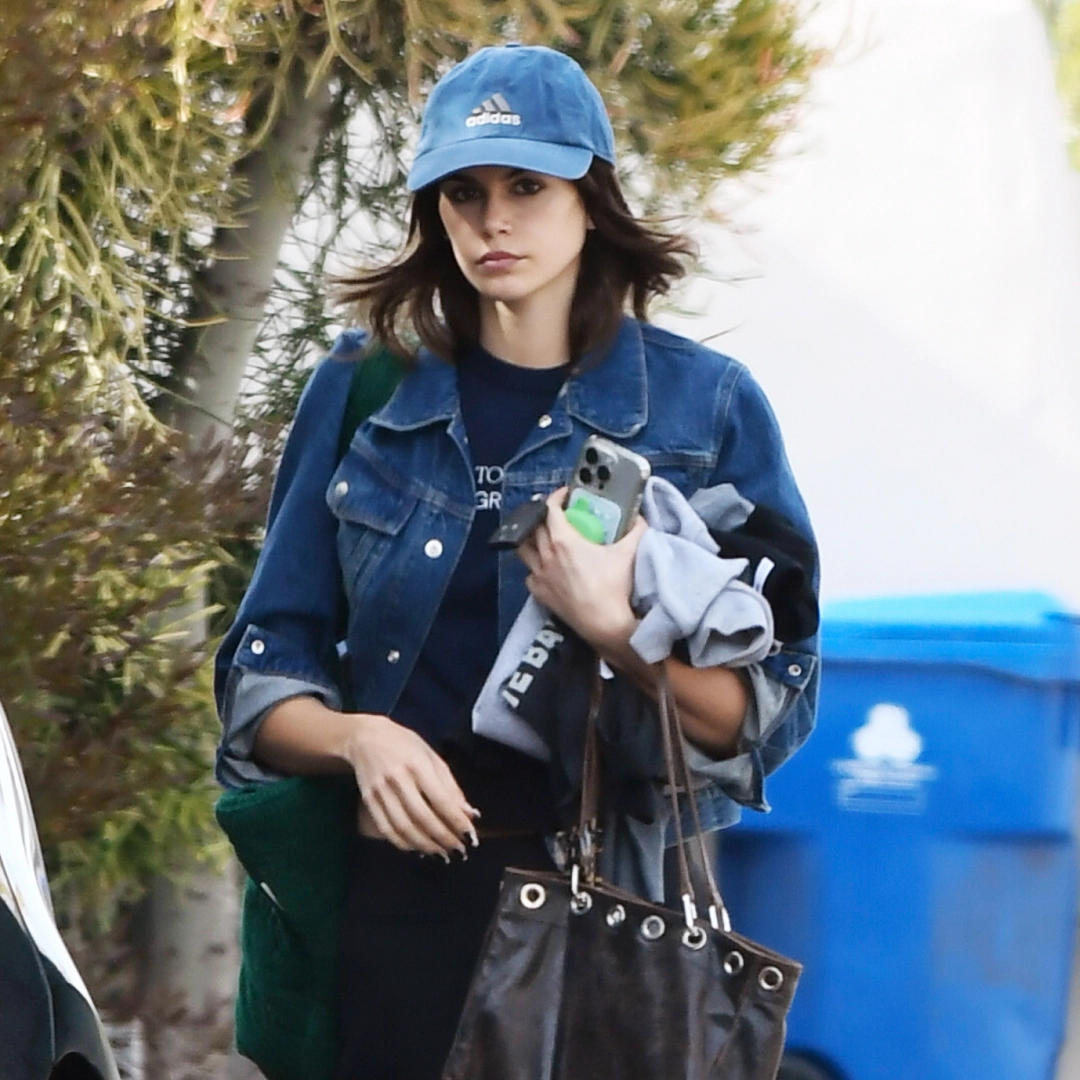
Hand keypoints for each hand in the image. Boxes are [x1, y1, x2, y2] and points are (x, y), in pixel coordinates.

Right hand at [342, 713, 478, 858]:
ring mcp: (380, 792)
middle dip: (443, 838)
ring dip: (426, 845)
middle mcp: (398, 779)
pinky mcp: (369, 801)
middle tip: (459, 852)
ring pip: (404, 827)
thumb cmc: (405, 744)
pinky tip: (418, 848)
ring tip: (442, 854)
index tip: (471, 837)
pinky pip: (387, 829)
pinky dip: (404, 843)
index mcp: (418, 764)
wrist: (365, 737)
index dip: (457, 821)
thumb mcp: (432, 756)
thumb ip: (451, 786)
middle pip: (422, 817)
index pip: (441, 799)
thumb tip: (469, 814)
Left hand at [516, 487, 645, 652]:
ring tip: (542, 536)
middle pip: (534, 526)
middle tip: (556, 513)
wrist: (604, 624)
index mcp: (564, 540)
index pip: (550, 509)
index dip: (555, 497)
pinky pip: (529, 573)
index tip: (565, 495)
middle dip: (543, 515)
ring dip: (530, 538)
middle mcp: (546, 555)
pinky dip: (534, 565)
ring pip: (523, 548)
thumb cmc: (615, 587)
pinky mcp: (539, 593)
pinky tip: (545, 566)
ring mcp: (539, 575)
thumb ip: (636, 529)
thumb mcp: (629, 553)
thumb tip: (639, 517)